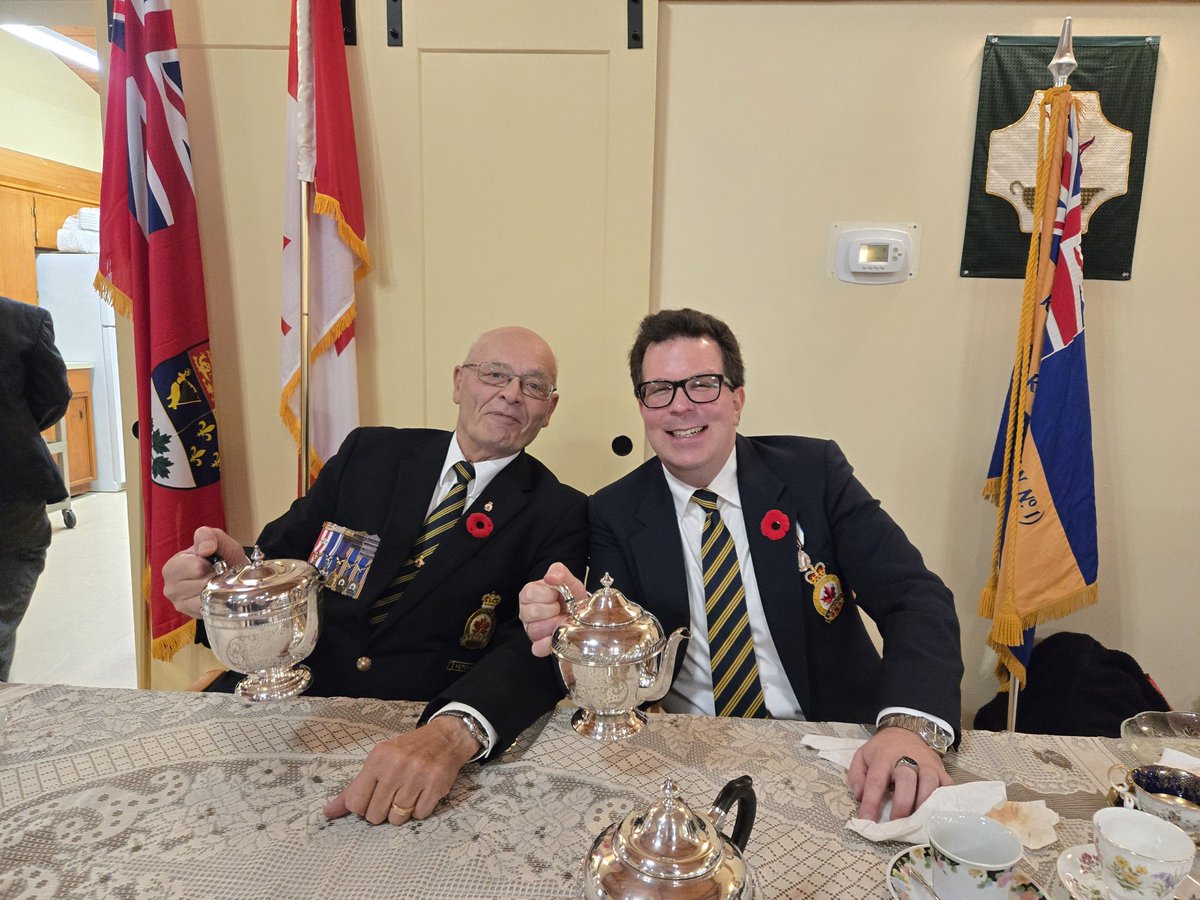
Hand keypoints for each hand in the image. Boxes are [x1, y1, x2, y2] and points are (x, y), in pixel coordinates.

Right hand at [162, 526, 248, 617]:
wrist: (233, 574)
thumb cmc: (222, 556)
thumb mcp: (218, 540)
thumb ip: (208, 536)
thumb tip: (205, 549)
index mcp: (173, 566)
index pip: (195, 568)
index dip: (210, 565)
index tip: (214, 562)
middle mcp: (170, 586)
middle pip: (200, 585)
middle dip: (214, 578)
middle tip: (217, 574)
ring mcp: (179, 602)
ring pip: (204, 598)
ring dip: (216, 590)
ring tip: (217, 583)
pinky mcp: (190, 614)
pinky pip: (206, 609)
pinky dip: (215, 602)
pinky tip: (215, 594)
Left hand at [323, 716, 480, 824]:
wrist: (445, 738)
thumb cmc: (407, 751)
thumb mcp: (378, 760)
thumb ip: (354, 788)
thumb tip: (328, 812)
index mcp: (378, 759)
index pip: (356, 802)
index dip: (362, 807)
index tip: (372, 798)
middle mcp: (396, 767)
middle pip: (375, 815)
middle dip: (382, 812)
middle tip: (392, 797)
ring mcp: (418, 777)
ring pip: (397, 819)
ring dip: (401, 813)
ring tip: (407, 795)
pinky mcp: (437, 786)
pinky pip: (419, 815)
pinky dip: (419, 809)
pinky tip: (422, 794)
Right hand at [518, 562, 584, 656]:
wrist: (582, 612)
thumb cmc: (570, 595)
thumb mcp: (568, 579)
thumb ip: (559, 572)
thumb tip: (550, 577)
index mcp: (529, 593)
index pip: (531, 594)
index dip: (549, 595)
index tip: (557, 595)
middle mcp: (526, 611)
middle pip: (532, 613)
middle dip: (552, 611)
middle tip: (560, 609)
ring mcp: (531, 629)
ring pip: (535, 630)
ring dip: (553, 626)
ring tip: (562, 621)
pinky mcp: (538, 644)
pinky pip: (537, 648)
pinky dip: (546, 645)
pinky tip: (554, 639)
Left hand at [848, 727, 952, 821]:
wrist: (907, 731)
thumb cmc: (883, 749)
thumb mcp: (862, 756)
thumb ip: (856, 775)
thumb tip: (860, 796)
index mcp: (883, 757)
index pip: (876, 781)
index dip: (871, 802)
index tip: (866, 821)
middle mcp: (906, 759)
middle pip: (906, 780)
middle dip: (902, 804)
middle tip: (896, 821)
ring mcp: (926, 764)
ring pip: (929, 782)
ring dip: (923, 803)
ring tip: (916, 819)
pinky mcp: (940, 769)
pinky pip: (946, 785)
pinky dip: (944, 799)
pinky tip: (937, 811)